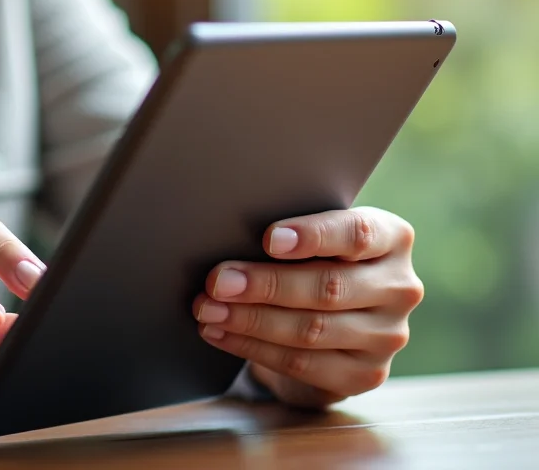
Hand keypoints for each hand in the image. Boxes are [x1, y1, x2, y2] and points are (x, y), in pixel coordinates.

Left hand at [193, 206, 423, 406]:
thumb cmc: (308, 259)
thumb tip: (227, 236)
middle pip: (328, 287)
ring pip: (312, 329)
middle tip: (217, 281)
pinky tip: (220, 333)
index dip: (313, 236)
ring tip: (208, 309)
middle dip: (264, 285)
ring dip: (251, 320)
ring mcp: (387, 335)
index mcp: (392, 238)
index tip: (268, 239)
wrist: (324, 314)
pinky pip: (302, 363)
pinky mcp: (366, 374)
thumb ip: (288, 234)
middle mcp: (399, 287)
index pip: (357, 234)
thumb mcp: (308, 237)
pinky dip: (253, 348)